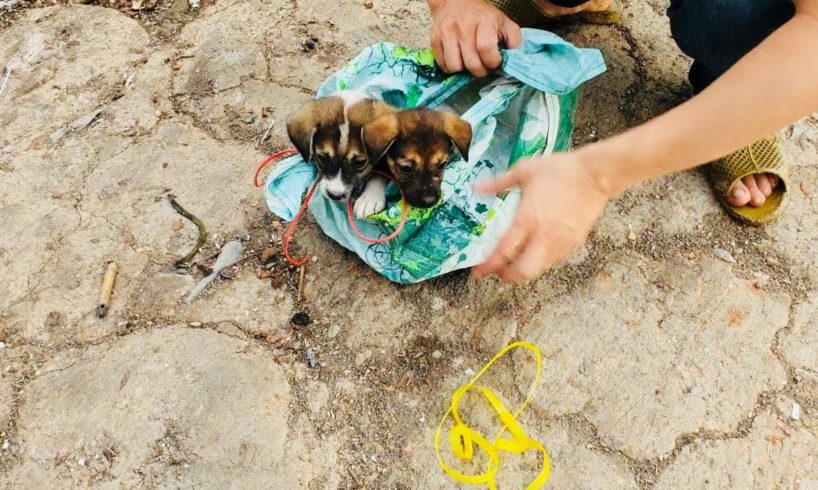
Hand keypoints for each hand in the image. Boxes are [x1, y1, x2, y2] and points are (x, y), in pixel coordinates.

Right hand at [429, 0, 521, 76]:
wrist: (455, 2)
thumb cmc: (483, 16)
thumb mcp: (504, 22)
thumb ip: (514, 40)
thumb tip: (514, 59)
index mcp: (484, 20)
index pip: (486, 50)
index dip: (492, 62)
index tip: (494, 62)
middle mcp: (464, 25)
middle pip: (471, 63)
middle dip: (480, 71)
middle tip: (483, 67)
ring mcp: (447, 32)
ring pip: (454, 66)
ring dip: (464, 70)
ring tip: (469, 62)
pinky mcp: (435, 39)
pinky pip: (442, 64)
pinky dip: (451, 67)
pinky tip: (458, 60)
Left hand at [472, 150, 611, 281]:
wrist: (596, 174)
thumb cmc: (561, 169)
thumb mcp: (525, 170)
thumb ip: (499, 183)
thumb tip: (476, 187)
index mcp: (527, 219)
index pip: (503, 251)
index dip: (488, 266)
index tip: (478, 272)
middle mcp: (543, 236)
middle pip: (522, 272)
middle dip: (507, 276)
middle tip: (498, 271)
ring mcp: (560, 242)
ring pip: (538, 269)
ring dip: (524, 269)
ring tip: (515, 261)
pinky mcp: (574, 242)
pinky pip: (553, 260)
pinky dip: (540, 260)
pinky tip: (535, 250)